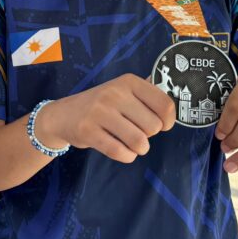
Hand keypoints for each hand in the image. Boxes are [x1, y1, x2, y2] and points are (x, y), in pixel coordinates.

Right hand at [36, 74, 175, 163]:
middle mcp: (114, 93)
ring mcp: (100, 112)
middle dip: (149, 135)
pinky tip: (120, 149)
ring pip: (139, 142)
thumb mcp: (122, 91)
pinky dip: (126, 156)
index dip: (168, 121)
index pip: (164, 104)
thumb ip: (147, 94)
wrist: (63, 115)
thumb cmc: (101, 104)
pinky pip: (121, 152)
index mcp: (128, 82)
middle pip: (153, 126)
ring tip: (130, 143)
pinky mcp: (89, 132)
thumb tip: (174, 100)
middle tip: (136, 131)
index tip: (161, 125)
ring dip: (139, 148)